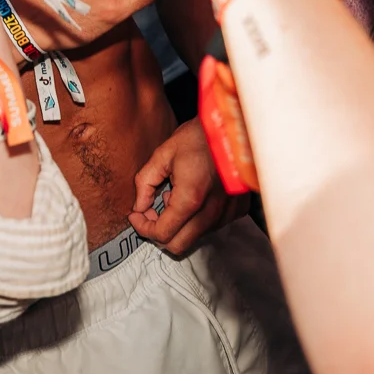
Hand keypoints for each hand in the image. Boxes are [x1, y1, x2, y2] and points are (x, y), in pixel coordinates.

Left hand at [130, 118, 233, 255]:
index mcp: (190, 198)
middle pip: (178, 246)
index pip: (162, 234)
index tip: (136, 215)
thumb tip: (139, 206)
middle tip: (151, 211)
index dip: (143, 228)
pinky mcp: (237, 210)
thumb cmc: (198, 137)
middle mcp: (211, 213)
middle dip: (158, 233)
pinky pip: (212, 226)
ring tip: (175, 195)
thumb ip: (145, 183)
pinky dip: (197, 218)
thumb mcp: (163, 154)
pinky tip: (194, 195)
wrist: (233, 128)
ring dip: (178, 224)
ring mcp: (227, 214)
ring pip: (195, 237)